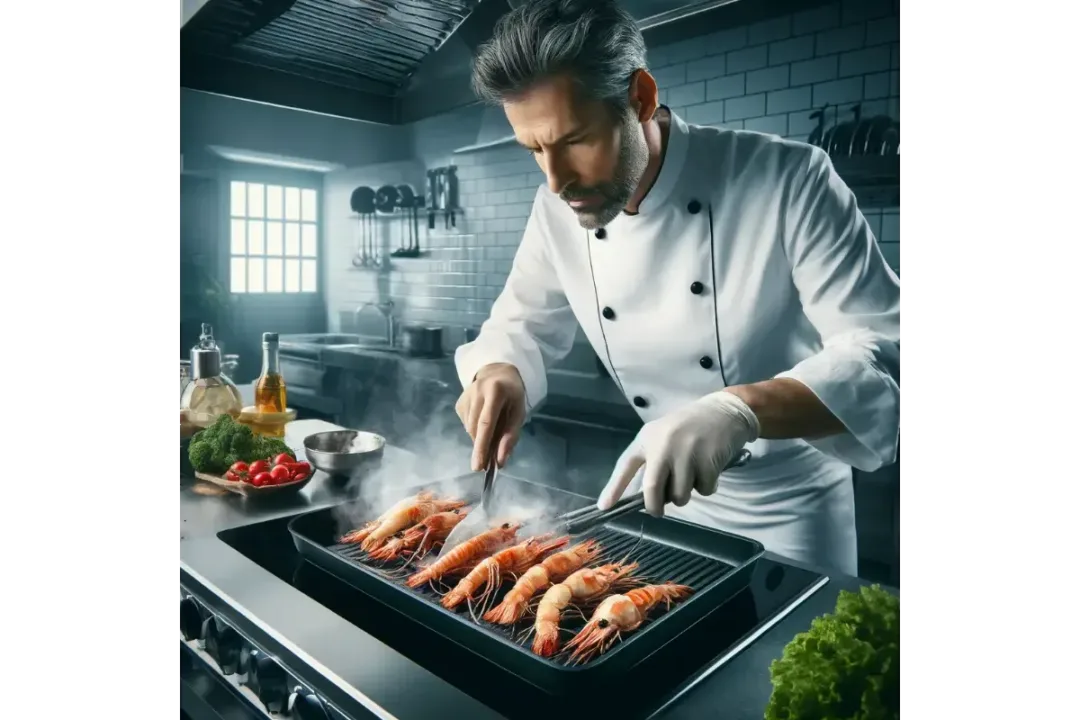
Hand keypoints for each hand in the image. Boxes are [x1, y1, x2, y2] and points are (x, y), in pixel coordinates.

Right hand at [455, 363, 526, 470]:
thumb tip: (500, 461)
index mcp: (495, 391)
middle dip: (481, 448)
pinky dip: (475, 430)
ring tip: (491, 434)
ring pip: (469, 428)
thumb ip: (510, 436)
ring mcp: (465, 396)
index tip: (478, 466)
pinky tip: (483, 422)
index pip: (486, 423)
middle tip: (487, 462)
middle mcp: (477, 391)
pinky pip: (466, 424)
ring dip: (480, 438)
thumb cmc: (512, 395)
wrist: (497, 373)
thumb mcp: (519, 413)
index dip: (482, 446)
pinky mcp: (459, 402)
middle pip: (475, 428)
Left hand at [598, 391, 759, 515]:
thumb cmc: (689, 426)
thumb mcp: (663, 436)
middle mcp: (664, 445)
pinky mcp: (708, 461)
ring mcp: (686, 453)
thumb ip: (650, 460)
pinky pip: (704, 490)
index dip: (614, 487)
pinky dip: (707, 487)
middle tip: (658, 511)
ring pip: (680, 495)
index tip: (604, 507)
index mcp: (648, 438)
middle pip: (652, 488)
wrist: (724, 411)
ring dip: (685, 495)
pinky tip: (709, 469)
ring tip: (691, 476)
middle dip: (654, 506)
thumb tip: (641, 494)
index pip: (625, 465)